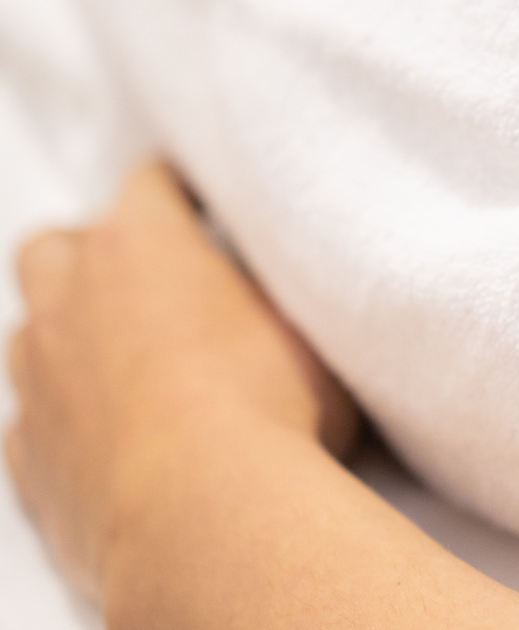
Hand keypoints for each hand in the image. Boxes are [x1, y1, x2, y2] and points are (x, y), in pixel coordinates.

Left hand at [6, 161, 357, 600]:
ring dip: (70, 340)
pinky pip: (31, 423)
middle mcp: (70, 300)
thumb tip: (280, 303)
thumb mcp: (307, 329)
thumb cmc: (270, 409)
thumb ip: (275, 303)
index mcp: (142, 246)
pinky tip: (113, 442)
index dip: (179, 194)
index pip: (148, 185)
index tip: (205, 209)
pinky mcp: (27, 458)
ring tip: (131, 371)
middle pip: (54, 247)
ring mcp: (37, 382)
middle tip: (149, 287)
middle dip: (91, 257)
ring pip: (28, 336)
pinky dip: (65, 422)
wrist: (206, 518)